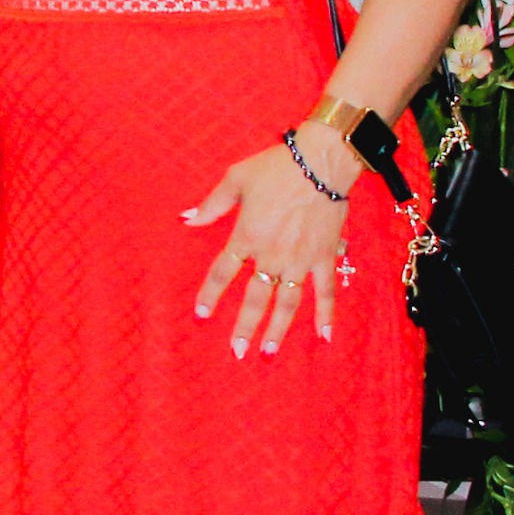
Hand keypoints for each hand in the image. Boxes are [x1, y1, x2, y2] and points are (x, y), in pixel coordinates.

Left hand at [185, 130, 356, 355]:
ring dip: (278, 329)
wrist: (320, 162)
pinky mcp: (326, 257)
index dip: (210, 295)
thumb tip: (186, 219)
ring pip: (287, 302)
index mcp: (246, 236)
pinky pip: (326, 291)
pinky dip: (327, 314)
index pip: (221, 272)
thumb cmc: (275, 167)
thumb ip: (211, 205)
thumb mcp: (235, 180)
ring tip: (269, 352)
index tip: (201, 315)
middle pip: (254, 297)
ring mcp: (301, 259)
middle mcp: (272, 254)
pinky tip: (324, 337)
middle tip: (237, 351)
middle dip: (244, 326)